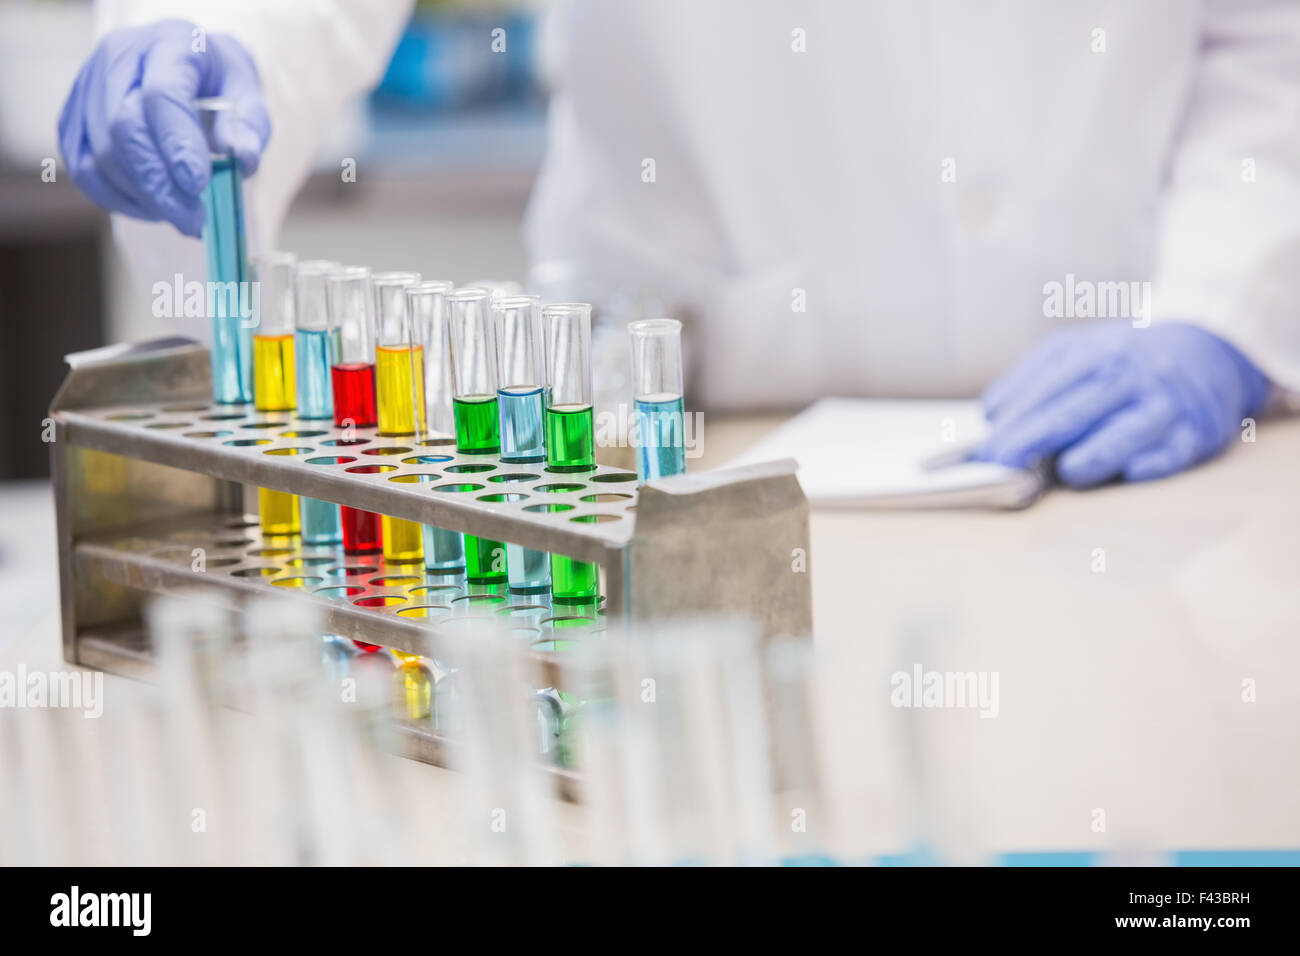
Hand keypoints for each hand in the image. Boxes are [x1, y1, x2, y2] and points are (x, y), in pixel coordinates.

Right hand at [58, 20, 269, 236]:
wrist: (182, 66)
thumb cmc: (218, 83)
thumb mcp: (248, 96)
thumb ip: (250, 127)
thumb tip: (243, 159)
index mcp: (169, 44)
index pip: (162, 96)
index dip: (178, 145)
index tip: (198, 186)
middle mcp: (119, 58)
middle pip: (124, 129)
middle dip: (160, 185)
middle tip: (193, 222)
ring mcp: (87, 87)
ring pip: (101, 155)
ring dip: (141, 197)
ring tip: (179, 213)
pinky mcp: (74, 118)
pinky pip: (84, 170)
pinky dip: (117, 199)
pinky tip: (151, 207)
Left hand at [977, 322, 1270, 486]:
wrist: (1205, 352)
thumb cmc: (1121, 361)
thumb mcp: (1073, 352)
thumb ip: (1030, 380)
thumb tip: (991, 415)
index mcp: (1095, 355)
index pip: (1048, 391)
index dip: (1015, 423)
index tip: (987, 451)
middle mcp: (1130, 376)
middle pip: (1079, 410)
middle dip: (1037, 439)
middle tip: (1004, 466)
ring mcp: (1165, 405)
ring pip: (1130, 430)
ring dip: (1098, 452)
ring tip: (1067, 472)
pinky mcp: (1195, 432)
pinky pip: (1177, 449)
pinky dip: (1157, 460)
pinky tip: (1134, 470)